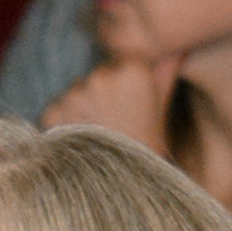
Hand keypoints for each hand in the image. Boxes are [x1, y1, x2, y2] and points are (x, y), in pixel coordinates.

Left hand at [40, 49, 183, 151]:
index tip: (128, 105)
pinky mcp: (53, 112)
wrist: (125, 184)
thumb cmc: (147, 142)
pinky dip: (64, 123)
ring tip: (99, 133)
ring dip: (81, 108)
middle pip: (96, 75)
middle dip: (101, 94)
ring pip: (75, 92)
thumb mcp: (162, 103)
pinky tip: (82, 139)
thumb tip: (178, 46)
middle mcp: (101, 77)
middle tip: (114, 122)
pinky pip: (56, 109)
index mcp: (133, 69)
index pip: (120, 61)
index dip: (123, 84)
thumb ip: (167, 68)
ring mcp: (75, 95)